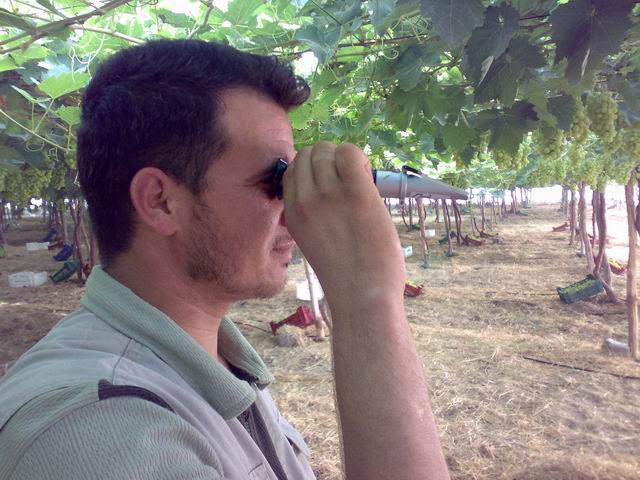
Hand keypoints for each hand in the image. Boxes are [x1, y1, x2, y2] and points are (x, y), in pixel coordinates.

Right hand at [282, 142, 404, 303]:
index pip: (292, 170)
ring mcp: (328, 195)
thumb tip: (327, 191)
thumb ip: (312, 217)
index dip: (313, 169)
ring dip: (345, 158)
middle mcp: (304, 201)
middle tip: (347, 180)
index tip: (330, 183)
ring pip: (327, 150)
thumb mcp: (313, 243)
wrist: (362, 296)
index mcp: (292, 214)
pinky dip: (360, 158)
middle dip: (328, 159)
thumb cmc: (345, 277)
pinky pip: (350, 153)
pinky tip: (368, 178)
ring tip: (360, 180)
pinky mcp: (355, 192)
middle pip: (307, 154)